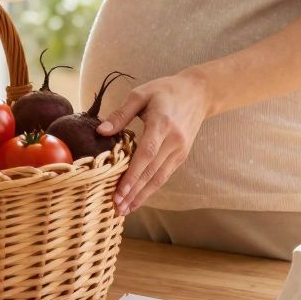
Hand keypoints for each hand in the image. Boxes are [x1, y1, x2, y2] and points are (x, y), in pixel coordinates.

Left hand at [97, 71, 212, 215]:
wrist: (199, 93)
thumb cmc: (165, 90)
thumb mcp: (141, 94)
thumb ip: (121, 114)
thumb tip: (101, 131)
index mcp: (161, 123)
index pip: (146, 154)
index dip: (132, 175)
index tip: (119, 191)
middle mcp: (173, 140)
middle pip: (152, 171)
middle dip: (134, 191)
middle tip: (117, 207)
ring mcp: (180, 149)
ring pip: (159, 177)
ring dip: (142, 195)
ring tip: (126, 208)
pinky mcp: (182, 154)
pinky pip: (165, 174)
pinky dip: (152, 188)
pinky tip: (139, 197)